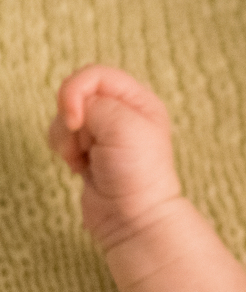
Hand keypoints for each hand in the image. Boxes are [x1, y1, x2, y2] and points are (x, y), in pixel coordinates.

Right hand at [48, 65, 180, 249]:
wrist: (132, 217)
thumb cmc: (138, 172)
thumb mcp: (123, 125)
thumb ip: (94, 102)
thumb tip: (75, 107)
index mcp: (139, 100)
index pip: (95, 74)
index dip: (76, 90)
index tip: (75, 119)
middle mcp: (122, 112)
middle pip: (76, 94)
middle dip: (71, 118)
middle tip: (86, 143)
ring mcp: (103, 133)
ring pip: (64, 118)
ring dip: (66, 138)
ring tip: (85, 159)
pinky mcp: (87, 151)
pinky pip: (61, 138)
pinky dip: (64, 151)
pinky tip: (80, 167)